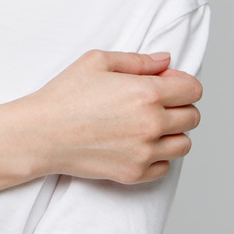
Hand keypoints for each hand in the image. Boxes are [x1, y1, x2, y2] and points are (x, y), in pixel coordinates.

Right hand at [27, 50, 201, 183]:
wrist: (39, 134)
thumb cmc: (63, 96)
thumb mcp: (96, 62)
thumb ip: (137, 60)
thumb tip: (165, 61)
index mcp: (146, 93)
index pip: (193, 89)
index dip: (181, 84)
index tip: (165, 84)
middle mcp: (151, 124)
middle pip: (192, 117)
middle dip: (179, 107)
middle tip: (154, 105)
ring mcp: (144, 152)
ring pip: (184, 144)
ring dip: (173, 134)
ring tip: (147, 126)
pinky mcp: (134, 173)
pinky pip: (165, 167)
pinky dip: (157, 157)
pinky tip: (136, 145)